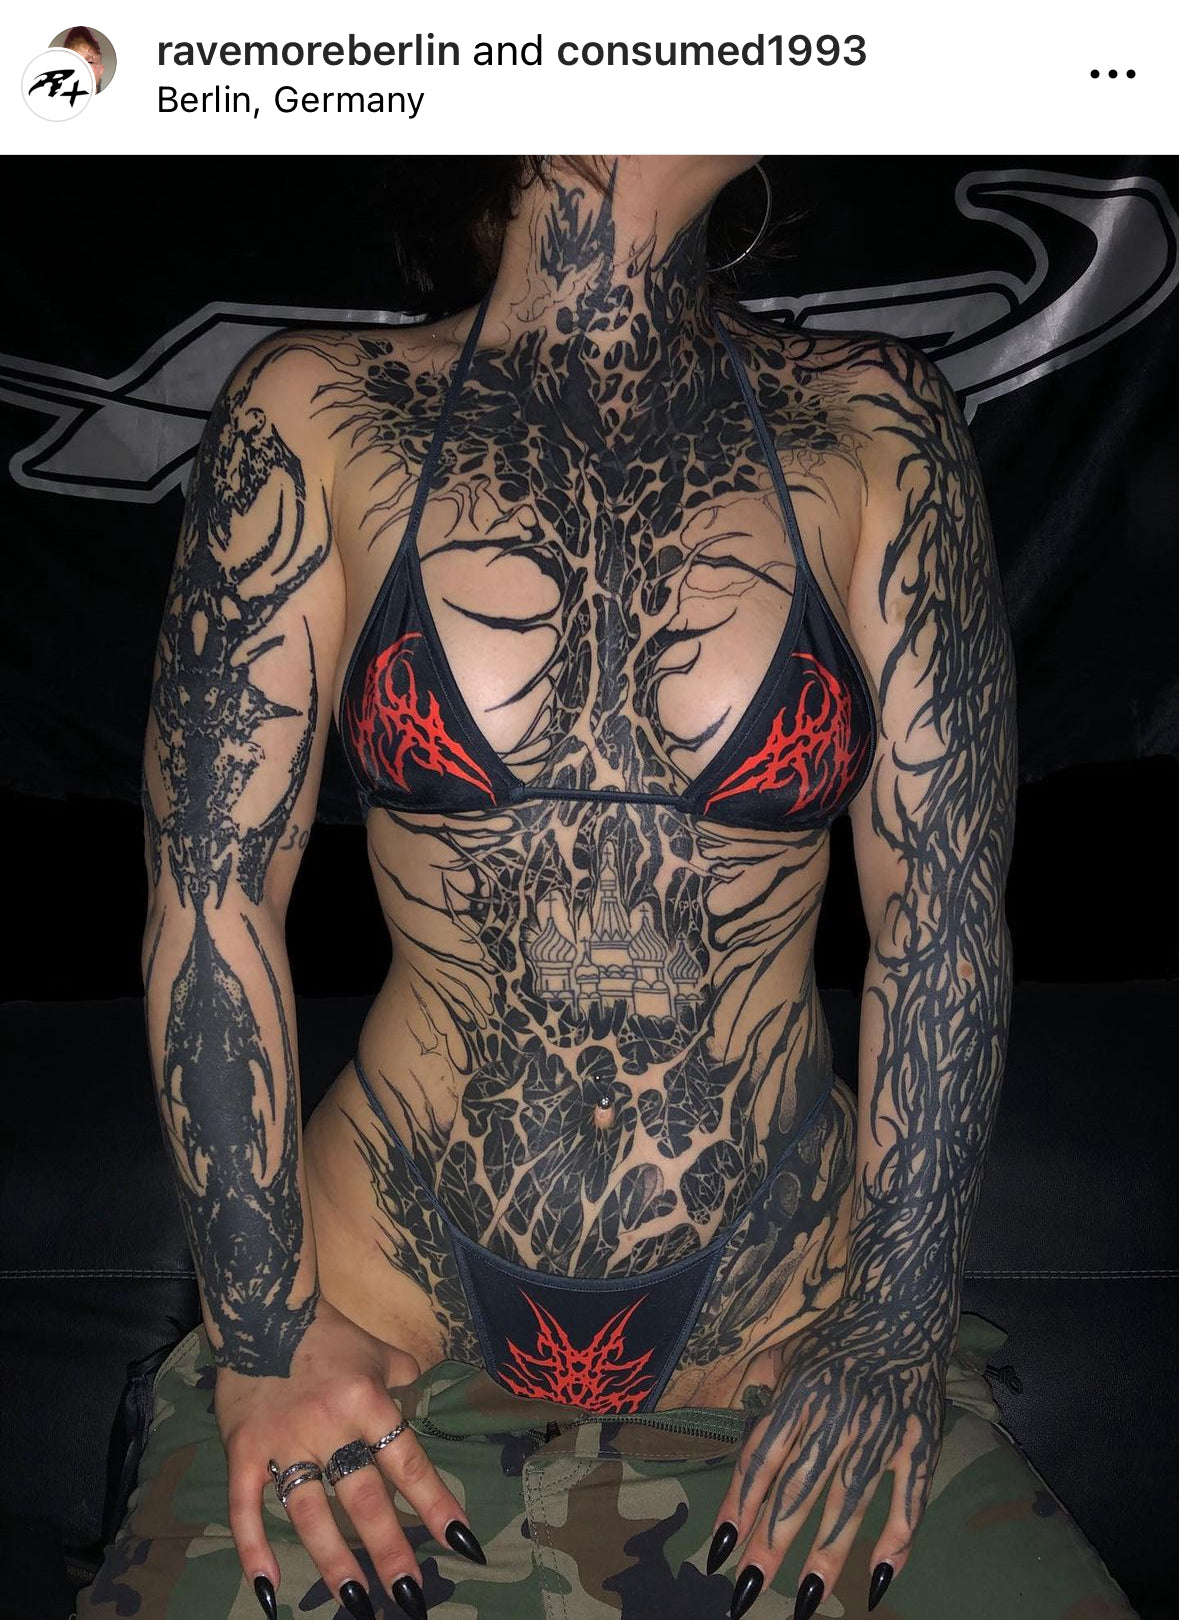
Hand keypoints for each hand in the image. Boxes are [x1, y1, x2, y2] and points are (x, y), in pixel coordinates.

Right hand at [215, 1296, 485, 1619]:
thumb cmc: (327, 1332)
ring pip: (312, 1512)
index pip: (408, 1461)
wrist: (260, 1307)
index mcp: (366, 1399)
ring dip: (335, 1561)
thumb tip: (419, 1395)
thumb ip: (401, 1376)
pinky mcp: (242, 1449)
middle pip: (364, 1498)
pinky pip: (246, 1508)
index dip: (436, 1504)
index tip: (462, 1545)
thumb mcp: (377, 1349)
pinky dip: (254, 1550)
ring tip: (357, 1602)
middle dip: (390, 1550)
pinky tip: (269, 1592)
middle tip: (410, 1597)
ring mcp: (283, 1440)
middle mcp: (329, 1425)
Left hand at [707, 1295, 949, 1617]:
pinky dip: (896, 1540)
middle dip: (771, 1544)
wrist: (904, 1308)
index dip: (739, 1506)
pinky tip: (878, 1579)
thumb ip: (761, 1385)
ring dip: (826, 1554)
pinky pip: (908, 1499)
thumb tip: (730, 1411)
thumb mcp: (792, 1352)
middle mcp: (836, 1415)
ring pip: (848, 1502)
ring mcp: (881, 1430)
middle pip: (798, 1489)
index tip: (719, 1551)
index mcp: (799, 1395)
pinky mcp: (920, 1441)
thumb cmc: (839, 1335)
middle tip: (749, 1591)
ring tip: (807, 1598)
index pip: (762, 1459)